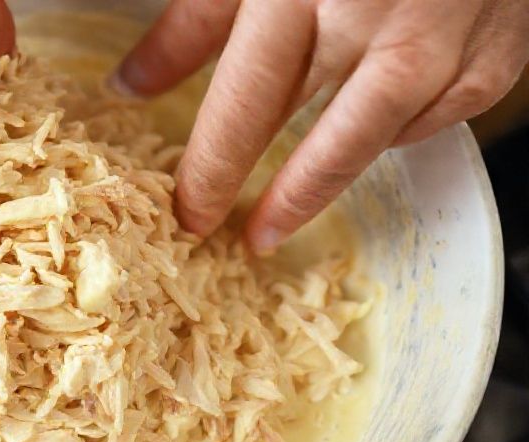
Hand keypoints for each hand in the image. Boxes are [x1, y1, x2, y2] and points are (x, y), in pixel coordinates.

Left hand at [113, 0, 528, 253]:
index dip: (217, 168)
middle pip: (323, 137)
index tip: (190, 213)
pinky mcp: (494, 55)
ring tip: (287, 206)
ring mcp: (449, 38)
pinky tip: (370, 123)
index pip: (250, 102)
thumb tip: (132, 86)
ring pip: (379, 138)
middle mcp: (383, 16)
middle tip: (245, 237)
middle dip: (280, 198)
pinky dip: (399, 127)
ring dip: (330, 177)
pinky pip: (436, 118)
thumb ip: (194, 23)